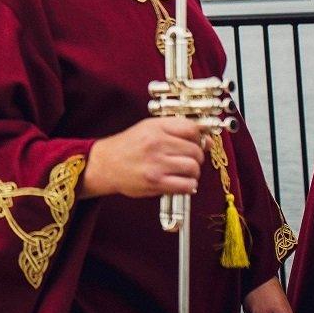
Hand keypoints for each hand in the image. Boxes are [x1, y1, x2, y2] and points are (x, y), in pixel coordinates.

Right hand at [81, 116, 206, 198]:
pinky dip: (189, 185)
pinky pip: (187, 185)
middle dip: (196, 157)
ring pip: (193, 168)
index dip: (199, 137)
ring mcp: (156, 164)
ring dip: (193, 172)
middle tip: (187, 159)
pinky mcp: (155, 182)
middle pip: (195, 150)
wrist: (105, 164)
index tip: (198, 142)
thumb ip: (176, 130)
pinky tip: (180, 182)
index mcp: (155, 127)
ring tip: (183, 172)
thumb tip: (208, 141)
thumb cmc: (128, 146)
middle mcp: (156, 144)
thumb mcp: (149, 128)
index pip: (192, 128)